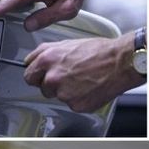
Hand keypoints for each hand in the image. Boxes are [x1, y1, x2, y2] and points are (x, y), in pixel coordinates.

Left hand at [22, 34, 141, 112]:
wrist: (119, 62)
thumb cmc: (96, 51)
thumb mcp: (63, 44)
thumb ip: (42, 53)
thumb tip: (30, 61)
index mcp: (47, 60)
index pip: (28, 75)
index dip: (36, 75)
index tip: (40, 76)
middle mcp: (53, 78)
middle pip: (41, 88)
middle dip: (49, 84)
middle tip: (65, 77)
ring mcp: (64, 93)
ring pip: (56, 96)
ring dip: (64, 91)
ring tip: (80, 80)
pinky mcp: (77, 105)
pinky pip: (71, 104)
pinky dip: (78, 98)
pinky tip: (87, 88)